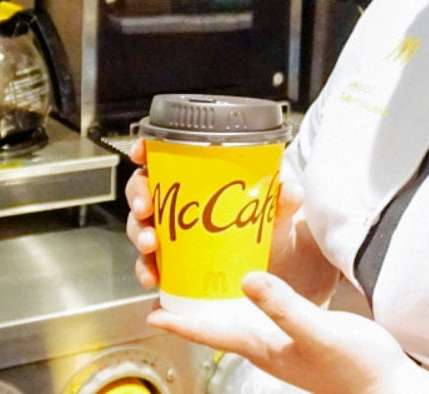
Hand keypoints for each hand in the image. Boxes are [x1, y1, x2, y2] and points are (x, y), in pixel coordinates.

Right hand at [125, 139, 310, 292]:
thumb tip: (291, 190)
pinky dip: (145, 271)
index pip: (163, 157)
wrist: (276, 270)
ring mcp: (172, 235)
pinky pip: (149, 266)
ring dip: (139, 234)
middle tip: (146, 208)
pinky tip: (154, 278)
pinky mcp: (172, 265)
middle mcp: (178, 205)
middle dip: (137, 197)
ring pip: (140, 227)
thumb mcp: (275, 214)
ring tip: (150, 245)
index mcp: (196, 180)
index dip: (146, 151)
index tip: (141, 153)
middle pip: (143, 190)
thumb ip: (282, 201)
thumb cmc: (268, 230)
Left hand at [148, 272, 428, 393]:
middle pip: (217, 325)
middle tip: (170, 284)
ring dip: (217, 302)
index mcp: (264, 346)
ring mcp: (283, 345)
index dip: (181, 320)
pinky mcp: (300, 338)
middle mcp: (267, 347)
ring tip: (201, 280)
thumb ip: (284, 307)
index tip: (153, 310)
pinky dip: (248, 298)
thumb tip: (248, 280)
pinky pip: (261, 316)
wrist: (390, 388)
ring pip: (237, 320)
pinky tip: (254, 284)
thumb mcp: (320, 331)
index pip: (211, 331)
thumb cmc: (359, 369)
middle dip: (192, 307)